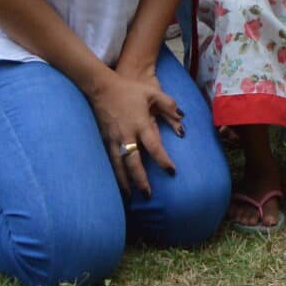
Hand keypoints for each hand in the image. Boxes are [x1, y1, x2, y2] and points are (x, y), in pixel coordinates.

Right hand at [89, 66, 182, 196]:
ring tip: (130, 197)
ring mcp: (114, 139)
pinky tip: (117, 184)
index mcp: (141, 124)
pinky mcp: (104, 140)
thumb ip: (169, 104)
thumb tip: (183, 115)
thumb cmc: (129, 90)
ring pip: (119, 166)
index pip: (154, 146)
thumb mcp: (152, 92)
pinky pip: (110, 161)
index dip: (163, 160)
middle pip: (134, 162)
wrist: (102, 88)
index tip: (172, 172)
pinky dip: (114, 174)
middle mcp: (127, 135)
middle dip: (141, 180)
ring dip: (125, 182)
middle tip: (148, 195)